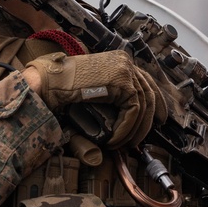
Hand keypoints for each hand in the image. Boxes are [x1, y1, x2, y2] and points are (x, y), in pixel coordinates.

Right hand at [23, 50, 166, 149]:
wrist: (48, 82)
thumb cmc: (63, 90)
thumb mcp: (92, 96)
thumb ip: (109, 108)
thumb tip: (116, 135)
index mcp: (119, 62)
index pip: (146, 82)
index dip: (156, 103)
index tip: (159, 120)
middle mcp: (125, 62)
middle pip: (149, 92)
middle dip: (150, 120)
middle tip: (141, 139)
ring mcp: (124, 69)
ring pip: (143, 104)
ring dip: (133, 130)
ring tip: (121, 144)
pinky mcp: (121, 81)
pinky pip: (133, 110)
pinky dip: (126, 128)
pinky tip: (115, 139)